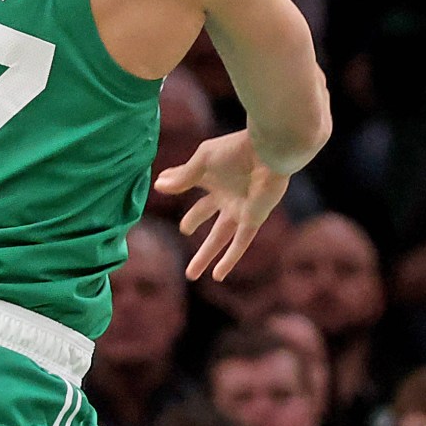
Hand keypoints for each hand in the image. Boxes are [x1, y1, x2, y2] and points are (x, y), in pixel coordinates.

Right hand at [154, 130, 289, 279]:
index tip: (162, 186)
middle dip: (193, 222)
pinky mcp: (253, 219)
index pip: (191, 182)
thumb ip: (182, 177)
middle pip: (205, 213)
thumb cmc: (235, 151)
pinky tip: (218, 275)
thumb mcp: (202, 162)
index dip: (177, 184)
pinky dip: (229, 259)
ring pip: (220, 237)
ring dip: (206, 255)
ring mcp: (240, 208)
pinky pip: (240, 243)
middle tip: (183, 231)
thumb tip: (157, 185)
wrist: (267, 152)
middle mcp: (226, 194)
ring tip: (191, 274)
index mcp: (214, 176)